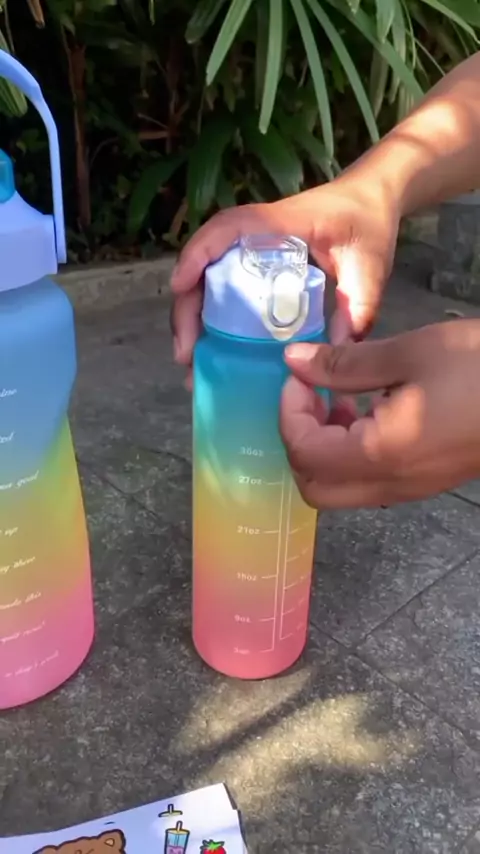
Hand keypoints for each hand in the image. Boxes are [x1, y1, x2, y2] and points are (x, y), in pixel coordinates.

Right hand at [171, 174, 399, 385]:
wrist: (371, 201)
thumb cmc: (367, 223)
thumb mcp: (369, 266)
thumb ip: (358, 307)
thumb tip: (337, 353)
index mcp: (280, 224)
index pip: (227, 228)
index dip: (198, 254)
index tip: (179, 287)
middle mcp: (255, 236)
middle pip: (205, 265)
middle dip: (187, 309)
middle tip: (185, 354)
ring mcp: (251, 253)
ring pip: (208, 283)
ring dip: (194, 320)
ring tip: (192, 363)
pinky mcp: (256, 269)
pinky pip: (224, 292)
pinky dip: (212, 321)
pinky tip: (212, 354)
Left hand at [280, 319, 479, 508]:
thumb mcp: (409, 354)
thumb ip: (344, 363)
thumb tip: (294, 361)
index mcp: (381, 454)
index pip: (304, 453)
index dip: (289, 413)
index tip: (300, 376)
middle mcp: (390, 484)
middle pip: (313, 487)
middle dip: (299, 441)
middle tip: (312, 395)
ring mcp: (409, 489)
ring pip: (339, 489)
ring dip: (324, 448)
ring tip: (340, 398)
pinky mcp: (424, 481)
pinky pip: (368, 481)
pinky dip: (349, 453)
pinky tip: (368, 409)